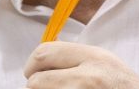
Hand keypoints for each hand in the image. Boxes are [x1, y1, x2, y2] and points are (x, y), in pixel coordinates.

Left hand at [24, 42, 138, 88]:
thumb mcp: (106, 65)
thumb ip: (76, 60)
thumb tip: (41, 62)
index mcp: (94, 58)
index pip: (44, 53)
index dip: (32, 65)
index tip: (32, 74)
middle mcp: (89, 78)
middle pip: (36, 81)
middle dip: (35, 86)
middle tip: (42, 88)